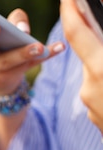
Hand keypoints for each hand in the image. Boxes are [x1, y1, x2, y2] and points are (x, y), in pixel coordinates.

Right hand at [0, 9, 63, 93]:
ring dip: (21, 53)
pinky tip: (59, 47)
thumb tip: (21, 27)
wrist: (2, 78)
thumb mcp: (1, 30)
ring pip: (6, 62)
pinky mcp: (13, 75)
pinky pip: (31, 65)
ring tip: (37, 46)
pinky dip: (47, 55)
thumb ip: (13, 20)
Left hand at [61, 0, 102, 130]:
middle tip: (96, 14)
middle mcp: (90, 87)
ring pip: (98, 70)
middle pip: (90, 52)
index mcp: (102, 70)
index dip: (71, 11)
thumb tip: (101, 33)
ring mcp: (91, 104)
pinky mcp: (96, 116)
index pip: (77, 33)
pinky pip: (102, 88)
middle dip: (97, 34)